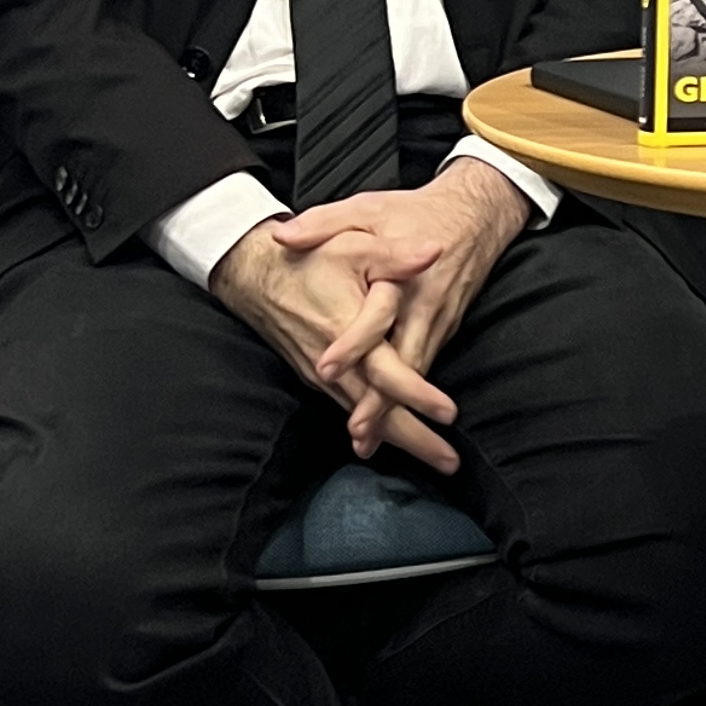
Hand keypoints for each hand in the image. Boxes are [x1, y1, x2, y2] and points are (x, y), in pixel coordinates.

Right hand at [210, 221, 464, 474]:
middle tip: (450, 464)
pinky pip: (352, 409)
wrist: (254, 274)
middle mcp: (333, 363)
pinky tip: (394, 440)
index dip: (417, 394)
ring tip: (434, 458)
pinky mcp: (318, 377)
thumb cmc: (309, 258)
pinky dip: (375, 429)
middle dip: (415, 439)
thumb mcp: (354, 242)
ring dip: (399, 439)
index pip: (386, 372)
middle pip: (377, 412)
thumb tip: (436, 250)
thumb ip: (395, 254)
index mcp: (346, 329)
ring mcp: (323, 375)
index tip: (449, 413)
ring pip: (364, 417)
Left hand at [274, 159, 530, 453]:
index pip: (375, 317)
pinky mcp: (443, 329)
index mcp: (401, 276)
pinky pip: (424, 369)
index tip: (324, 367)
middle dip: (382, 403)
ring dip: (397, 411)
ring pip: (418, 374)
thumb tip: (283, 235)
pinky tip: (393, 424)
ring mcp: (437, 321)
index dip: (351, 344)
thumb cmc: (416, 212)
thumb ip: (323, 222)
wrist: (477, 212)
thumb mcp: (366, 208)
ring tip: (372, 443)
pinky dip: (409, 401)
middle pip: (404, 363)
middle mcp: (423, 306)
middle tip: (359, 434)